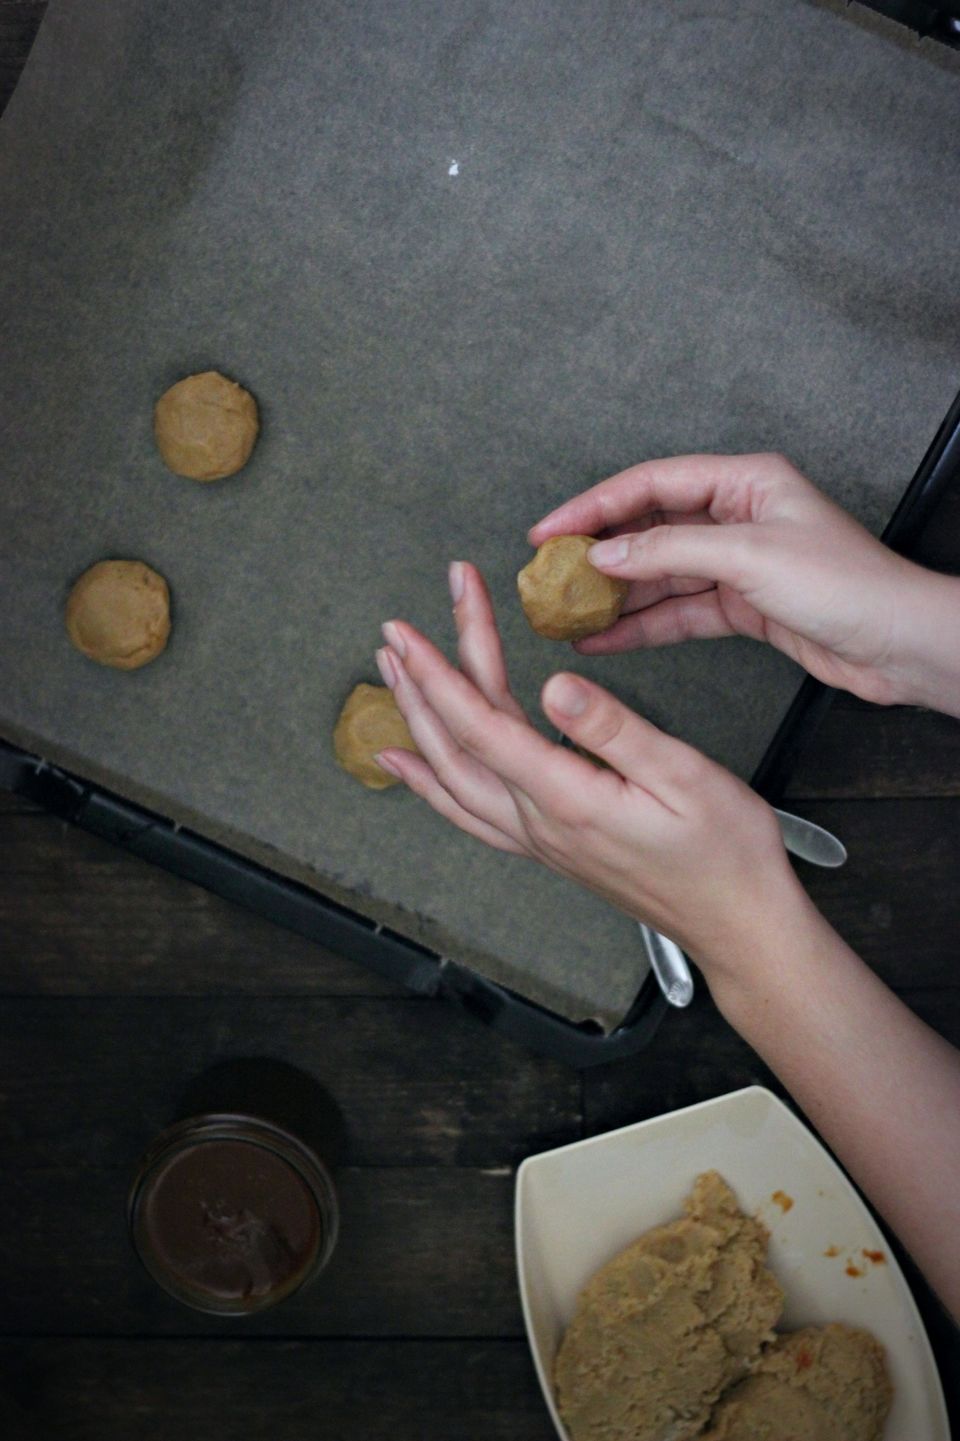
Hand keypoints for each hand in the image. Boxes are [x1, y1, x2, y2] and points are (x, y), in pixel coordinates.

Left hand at [374, 562, 802, 973]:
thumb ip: (614, 729)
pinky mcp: (547, 846)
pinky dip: (428, 783)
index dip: (440, 673)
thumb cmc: (724, 853)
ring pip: (452, 778)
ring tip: (391, 676)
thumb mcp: (685, 776)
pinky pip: (466, 813)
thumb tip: (556, 688)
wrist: (736, 923)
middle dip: (421, 681)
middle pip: (457, 744)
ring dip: (416, 722)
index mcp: (568, 798)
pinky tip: (407, 763)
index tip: (410, 632)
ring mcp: (538, 839)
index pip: (482, 726)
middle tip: (397, 632)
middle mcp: (539, 823)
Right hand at [530, 451, 947, 707]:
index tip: (548, 531)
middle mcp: (737, 516)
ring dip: (615, 595)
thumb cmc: (847, 585)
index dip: (593, 506)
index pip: (649, 484)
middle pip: (650, 528)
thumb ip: (670, 550)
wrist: (898, 644)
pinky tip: (605, 639)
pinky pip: (678, 612)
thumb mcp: (749, 556)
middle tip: (551, 576)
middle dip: (599, 553)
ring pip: (659, 575)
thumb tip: (607, 552)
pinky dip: (642, 626)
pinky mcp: (742, 606)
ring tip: (567, 614)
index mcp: (744, 481)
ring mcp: (738, 563)